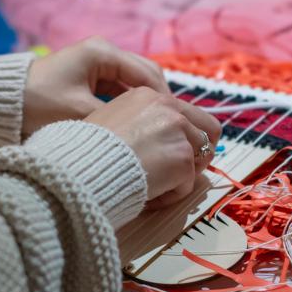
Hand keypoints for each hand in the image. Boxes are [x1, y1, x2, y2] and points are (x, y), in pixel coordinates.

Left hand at [22, 37, 169, 136]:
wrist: (0, 102)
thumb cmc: (37, 103)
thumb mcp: (78, 113)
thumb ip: (116, 118)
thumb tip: (147, 128)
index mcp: (103, 52)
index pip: (148, 73)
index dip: (164, 99)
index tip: (174, 123)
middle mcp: (103, 52)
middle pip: (145, 74)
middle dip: (157, 100)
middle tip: (168, 126)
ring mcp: (96, 63)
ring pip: (132, 83)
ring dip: (143, 103)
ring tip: (154, 128)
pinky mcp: (88, 76)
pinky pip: (118, 89)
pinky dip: (127, 105)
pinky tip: (134, 124)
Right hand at [85, 88, 222, 204]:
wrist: (81, 168)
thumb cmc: (85, 151)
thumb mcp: (110, 120)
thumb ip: (139, 124)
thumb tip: (158, 143)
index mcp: (149, 95)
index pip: (186, 113)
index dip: (185, 137)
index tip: (172, 155)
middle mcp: (168, 107)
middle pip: (209, 130)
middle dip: (199, 154)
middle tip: (180, 173)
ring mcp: (178, 131)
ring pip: (200, 159)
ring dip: (181, 177)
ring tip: (154, 187)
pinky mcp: (183, 158)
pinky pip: (186, 185)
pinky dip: (170, 196)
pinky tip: (148, 196)